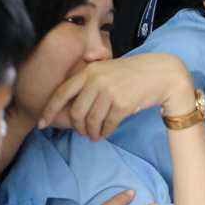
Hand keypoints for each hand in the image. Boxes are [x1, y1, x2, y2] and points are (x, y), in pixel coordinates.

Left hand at [38, 53, 194, 140]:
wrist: (161, 74)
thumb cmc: (133, 74)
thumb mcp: (107, 69)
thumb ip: (89, 82)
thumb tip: (71, 106)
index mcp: (89, 71)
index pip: (62, 92)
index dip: (50, 110)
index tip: (43, 124)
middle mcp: (96, 80)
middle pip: (75, 112)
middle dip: (76, 127)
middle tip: (82, 132)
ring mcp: (109, 92)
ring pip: (90, 121)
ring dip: (91, 132)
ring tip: (94, 135)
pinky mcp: (122, 105)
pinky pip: (107, 125)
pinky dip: (105, 132)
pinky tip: (106, 132)